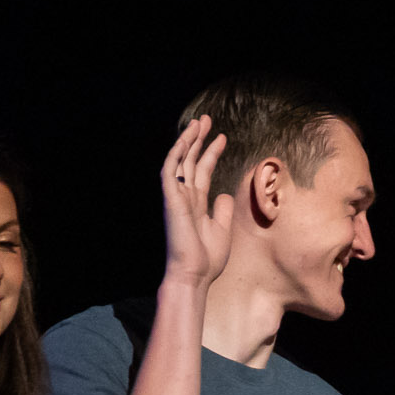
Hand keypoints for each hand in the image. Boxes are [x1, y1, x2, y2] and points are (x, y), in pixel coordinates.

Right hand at [159, 117, 233, 288]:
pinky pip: (170, 171)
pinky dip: (176, 154)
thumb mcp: (222, 230)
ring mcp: (177, 197)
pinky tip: (185, 139)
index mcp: (197, 204)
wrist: (194, 275)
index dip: (212, 153)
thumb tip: (224, 194)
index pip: (203, 171)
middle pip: (191, 161)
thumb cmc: (207, 259)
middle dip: (199, 140)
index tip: (222, 138)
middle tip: (207, 119)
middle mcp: (185, 198)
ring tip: (199, 121)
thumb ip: (223, 211)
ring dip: (188, 140)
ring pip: (180, 161)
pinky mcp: (171, 199)